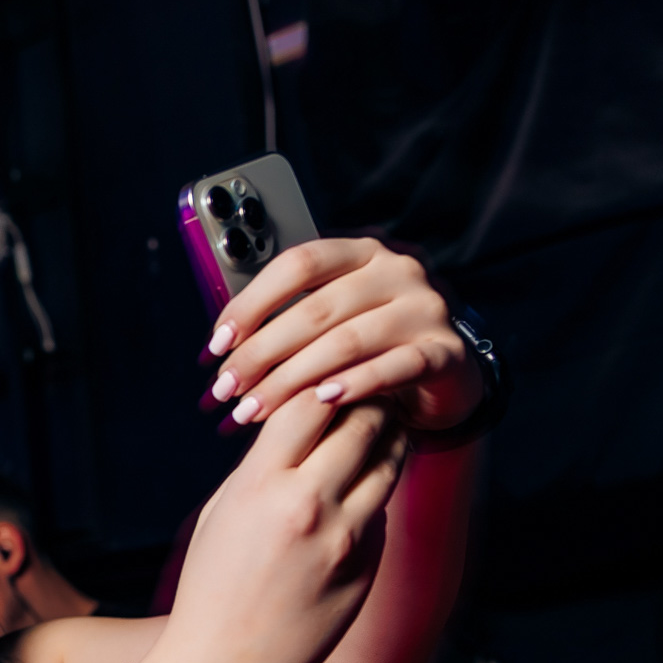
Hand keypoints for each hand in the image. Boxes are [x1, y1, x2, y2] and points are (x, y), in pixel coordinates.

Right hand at [147, 393, 408, 662]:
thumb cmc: (211, 587)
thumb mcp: (223, 512)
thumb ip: (263, 465)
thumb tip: (302, 420)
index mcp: (260, 486)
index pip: (308, 401)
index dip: (320, 380)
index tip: (324, 374)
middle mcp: (308, 506)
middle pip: (361, 420)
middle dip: (366, 398)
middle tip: (368, 385)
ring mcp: (345, 539)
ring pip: (388, 460)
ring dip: (387, 436)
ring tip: (381, 424)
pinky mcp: (367, 567)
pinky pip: (382, 511)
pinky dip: (377, 491)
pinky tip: (365, 487)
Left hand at [205, 238, 482, 432]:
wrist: (445, 373)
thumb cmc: (373, 346)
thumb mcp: (333, 321)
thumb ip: (287, 320)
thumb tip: (218, 347)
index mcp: (361, 253)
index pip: (299, 265)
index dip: (252, 303)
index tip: (217, 344)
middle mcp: (396, 271)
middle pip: (315, 309)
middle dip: (261, 354)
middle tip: (226, 389)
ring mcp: (424, 309)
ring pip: (347, 341)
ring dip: (292, 379)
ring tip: (254, 409)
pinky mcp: (445, 351)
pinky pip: (395, 367)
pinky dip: (356, 384)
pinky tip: (322, 401)